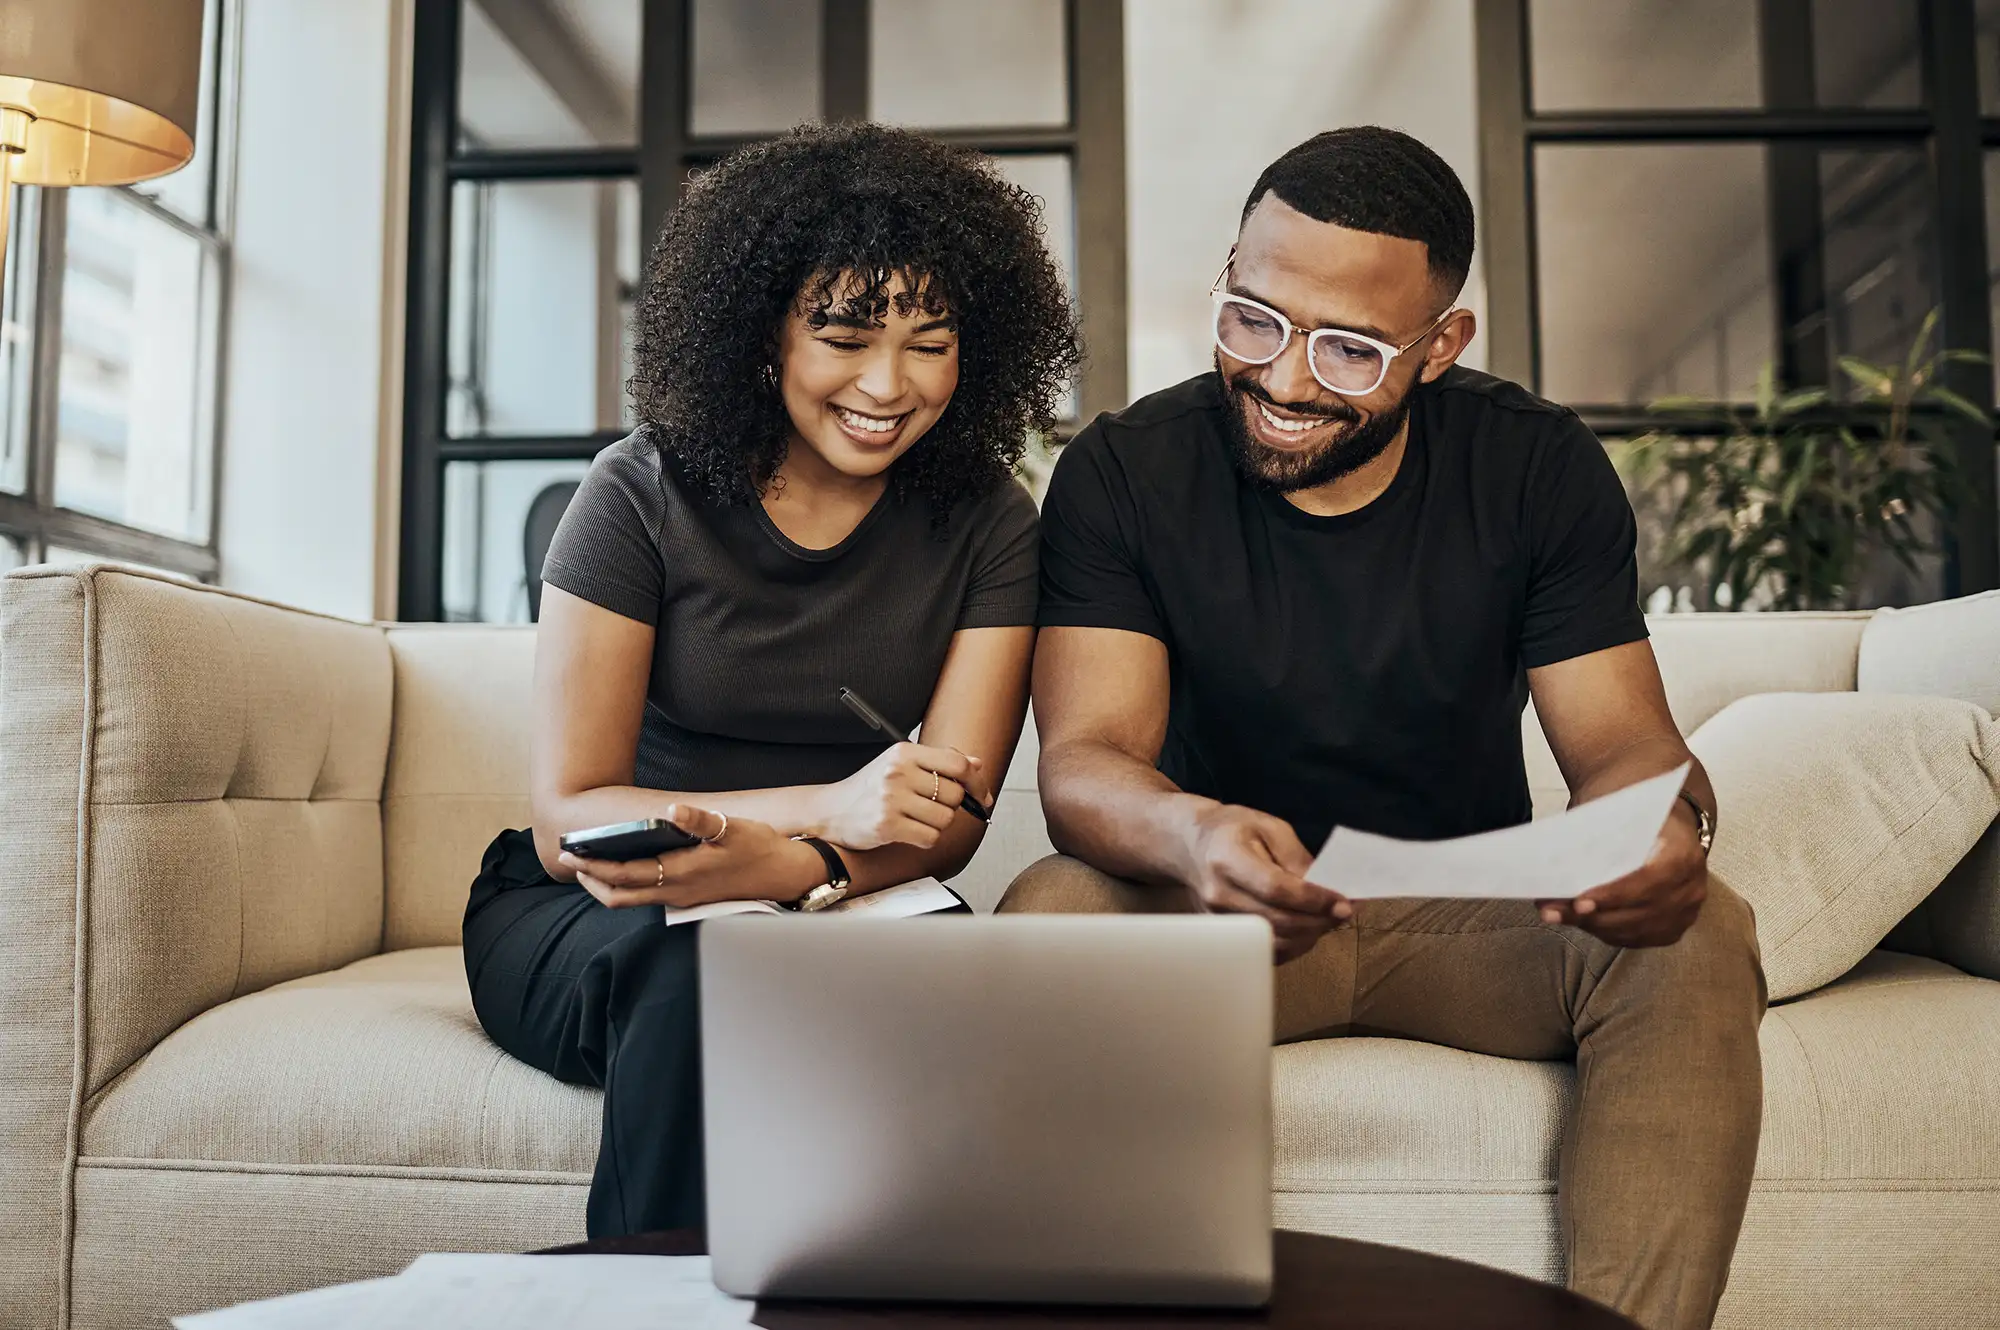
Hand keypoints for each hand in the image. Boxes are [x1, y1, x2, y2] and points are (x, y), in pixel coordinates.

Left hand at [559, 804, 819, 909]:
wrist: (786, 874)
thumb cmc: (759, 849)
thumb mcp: (732, 828)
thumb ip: (700, 820)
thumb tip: (673, 809)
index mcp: (681, 875)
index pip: (624, 876)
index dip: (594, 866)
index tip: (571, 854)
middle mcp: (676, 893)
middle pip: (619, 897)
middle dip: (591, 880)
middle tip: (571, 861)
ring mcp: (682, 899)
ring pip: (632, 900)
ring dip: (608, 884)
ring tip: (591, 865)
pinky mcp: (690, 897)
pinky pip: (647, 897)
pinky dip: (628, 885)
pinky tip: (628, 866)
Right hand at [814, 742, 983, 851]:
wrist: (831, 811)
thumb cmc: (870, 789)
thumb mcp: (901, 765)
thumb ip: (940, 763)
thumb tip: (977, 763)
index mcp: (904, 752)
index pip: (957, 763)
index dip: (977, 781)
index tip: (982, 795)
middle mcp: (897, 773)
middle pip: (954, 794)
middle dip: (949, 806)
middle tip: (928, 808)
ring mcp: (891, 799)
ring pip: (945, 818)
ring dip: (936, 824)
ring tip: (915, 819)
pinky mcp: (886, 826)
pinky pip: (930, 838)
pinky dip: (925, 839)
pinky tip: (909, 832)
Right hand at [1180, 804, 1350, 963]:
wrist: (1192, 846)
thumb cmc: (1234, 830)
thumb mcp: (1270, 827)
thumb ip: (1298, 858)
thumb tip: (1328, 889)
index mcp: (1228, 858)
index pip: (1275, 889)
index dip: (1313, 900)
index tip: (1343, 903)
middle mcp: (1219, 894)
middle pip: (1277, 920)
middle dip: (1319, 920)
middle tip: (1345, 912)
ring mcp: (1219, 919)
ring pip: (1274, 941)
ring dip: (1310, 935)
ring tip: (1329, 918)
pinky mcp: (1225, 935)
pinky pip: (1266, 951)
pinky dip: (1294, 945)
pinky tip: (1308, 929)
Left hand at [1537, 801, 1707, 946]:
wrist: (1669, 825)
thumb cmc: (1639, 816)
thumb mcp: (1624, 812)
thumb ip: (1602, 834)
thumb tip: (1562, 859)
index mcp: (1683, 854)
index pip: (1649, 882)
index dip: (1613, 895)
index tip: (1579, 902)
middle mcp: (1691, 887)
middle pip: (1638, 912)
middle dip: (1591, 916)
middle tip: (1551, 911)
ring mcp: (1686, 912)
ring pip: (1634, 930)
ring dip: (1592, 926)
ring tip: (1556, 915)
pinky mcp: (1674, 928)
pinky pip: (1636, 938)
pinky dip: (1605, 932)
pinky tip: (1579, 921)